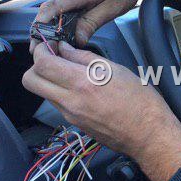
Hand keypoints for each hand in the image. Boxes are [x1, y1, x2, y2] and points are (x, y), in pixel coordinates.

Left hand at [22, 42, 180, 180]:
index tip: (49, 45)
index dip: (41, 50)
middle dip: (36, 66)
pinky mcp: (75, 124)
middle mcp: (71, 101)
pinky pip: (57, 104)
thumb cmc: (142, 103)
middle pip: (30, 81)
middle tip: (52, 59)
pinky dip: (62, 93)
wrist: (149, 135)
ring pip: (43, 93)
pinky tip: (81, 88)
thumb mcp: (116, 70)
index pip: (42, 64)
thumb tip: (65, 49)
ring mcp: (71, 115)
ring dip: (49, 80)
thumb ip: (85, 58)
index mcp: (83, 83)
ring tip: (69, 72)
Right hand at [30, 0, 170, 51]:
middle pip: (47, 13)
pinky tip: (69, 32)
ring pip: (53, 11)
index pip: (50, 9)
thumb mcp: (112, 8)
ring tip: (60, 45)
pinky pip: (60, 7)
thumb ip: (92, 24)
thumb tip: (76, 41)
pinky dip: (61, 20)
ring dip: (54, 27)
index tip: (38, 43)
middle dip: (46, 33)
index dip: (41, 27)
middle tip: (52, 53)